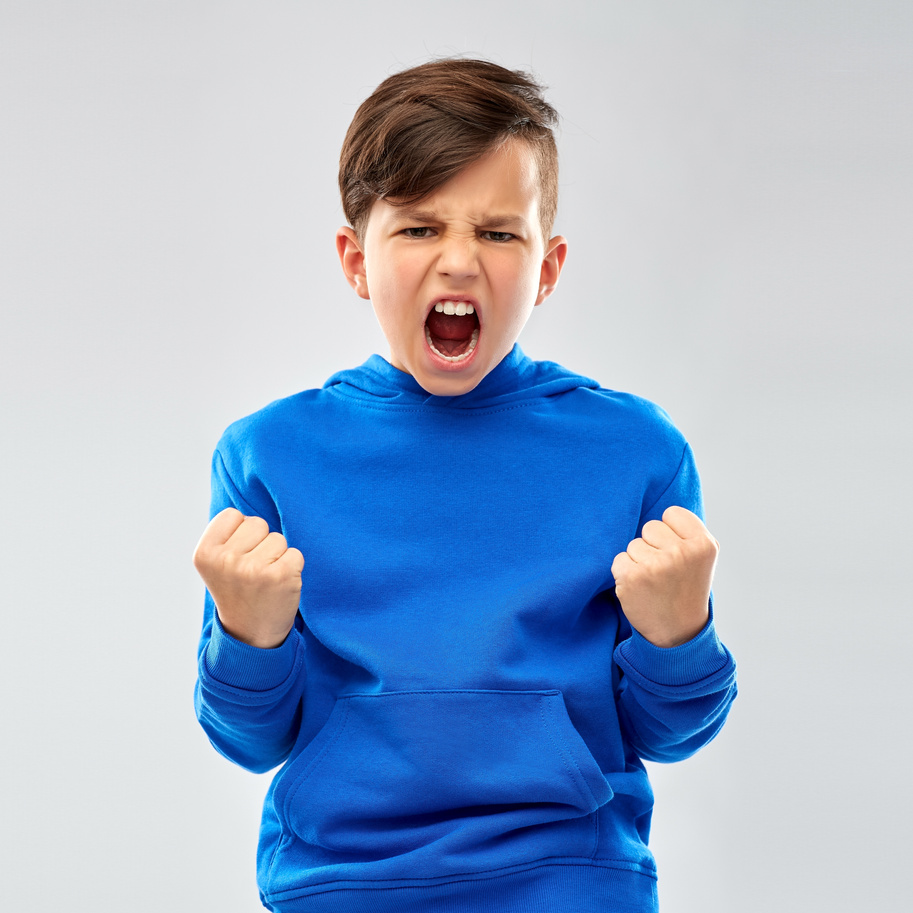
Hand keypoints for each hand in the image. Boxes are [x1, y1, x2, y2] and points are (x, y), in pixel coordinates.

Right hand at [192, 507, 304, 648]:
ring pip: (278, 538)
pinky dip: (292, 567)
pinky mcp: (280, 577)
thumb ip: (226, 534)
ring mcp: (252, 569)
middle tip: (251, 572)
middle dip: (260, 543)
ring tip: (264, 580)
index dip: (240, 533)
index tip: (236, 557)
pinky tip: (278, 585)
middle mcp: (225, 560)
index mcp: (204, 553)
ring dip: (277, 556)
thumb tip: (247, 501)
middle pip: (258, 524)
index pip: (233, 515)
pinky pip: (295, 554)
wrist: (250, 635)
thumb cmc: (237, 590)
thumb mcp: (216, 563)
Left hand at [611, 506, 718, 647]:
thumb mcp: (701, 557)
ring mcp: (656, 565)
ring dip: (639, 561)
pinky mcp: (632, 577)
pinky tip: (640, 589)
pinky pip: (619, 559)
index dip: (670, 533)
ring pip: (633, 544)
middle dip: (653, 546)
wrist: (678, 633)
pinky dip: (625, 573)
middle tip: (665, 572)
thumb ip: (686, 531)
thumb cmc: (686, 588)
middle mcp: (682, 553)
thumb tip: (657, 496)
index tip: (678, 554)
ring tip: (654, 583)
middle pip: (650, 527)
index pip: (671, 514)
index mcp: (704, 544)